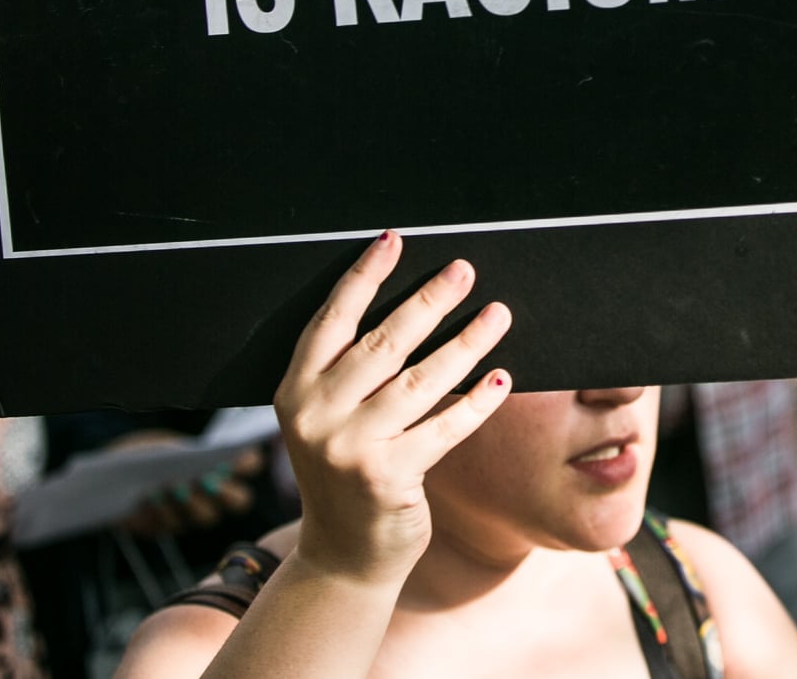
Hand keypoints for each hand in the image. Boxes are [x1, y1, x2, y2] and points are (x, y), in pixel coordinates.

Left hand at [116, 440, 264, 537]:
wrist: (111, 473)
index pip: (252, 465)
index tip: (231, 454)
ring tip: (172, 485)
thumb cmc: (145, 451)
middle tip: (208, 481)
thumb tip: (203, 461)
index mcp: (222, 464)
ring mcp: (192, 513)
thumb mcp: (167, 445)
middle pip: (240, 500)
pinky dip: (161, 509)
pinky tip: (150, 496)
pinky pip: (173, 524)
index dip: (248, 462)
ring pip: (207, 516)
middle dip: (226, 492)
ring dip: (192, 502)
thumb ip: (188, 454)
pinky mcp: (166, 527)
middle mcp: (214, 493)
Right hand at [275, 232, 511, 590]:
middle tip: (464, 270)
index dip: (363, 278)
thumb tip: (415, 302)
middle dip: (428, 301)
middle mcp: (314, 416)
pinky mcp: (387, 478)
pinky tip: (501, 376)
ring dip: (466, 342)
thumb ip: (350, 371)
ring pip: (420, 381)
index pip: (332, 321)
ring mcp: (349, 449)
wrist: (343, 556)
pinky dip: (477, 400)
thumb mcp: (328, 418)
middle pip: (382, 344)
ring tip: (498, 312)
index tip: (395, 241)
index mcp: (295, 391)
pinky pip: (444, 428)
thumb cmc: (347, 469)